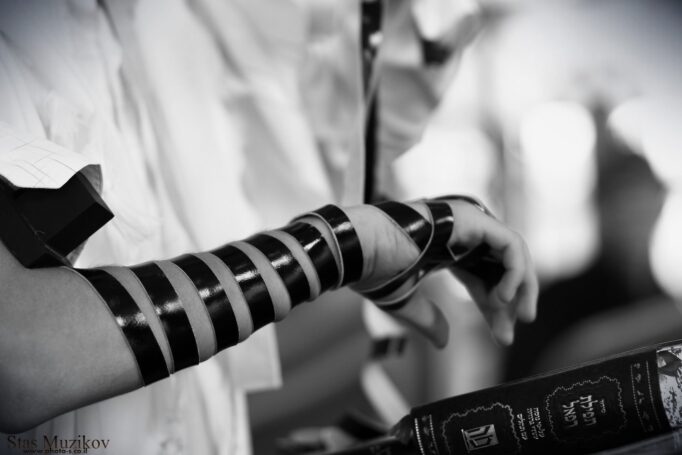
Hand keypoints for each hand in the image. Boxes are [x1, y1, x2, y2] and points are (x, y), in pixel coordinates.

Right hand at [348, 198, 537, 345]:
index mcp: (444, 249)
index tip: (502, 337)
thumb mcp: (405, 302)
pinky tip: (504, 297)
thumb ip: (428, 319)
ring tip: (518, 316)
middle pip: (499, 267)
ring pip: (511, 253)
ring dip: (522, 285)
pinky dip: (514, 271)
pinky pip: (509, 244)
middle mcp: (460, 233)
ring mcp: (467, 222)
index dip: (493, 309)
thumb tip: (445, 342)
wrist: (358, 250)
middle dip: (512, 299)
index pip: (481, 279)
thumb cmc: (373, 271)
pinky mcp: (471, 218)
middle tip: (517, 327)